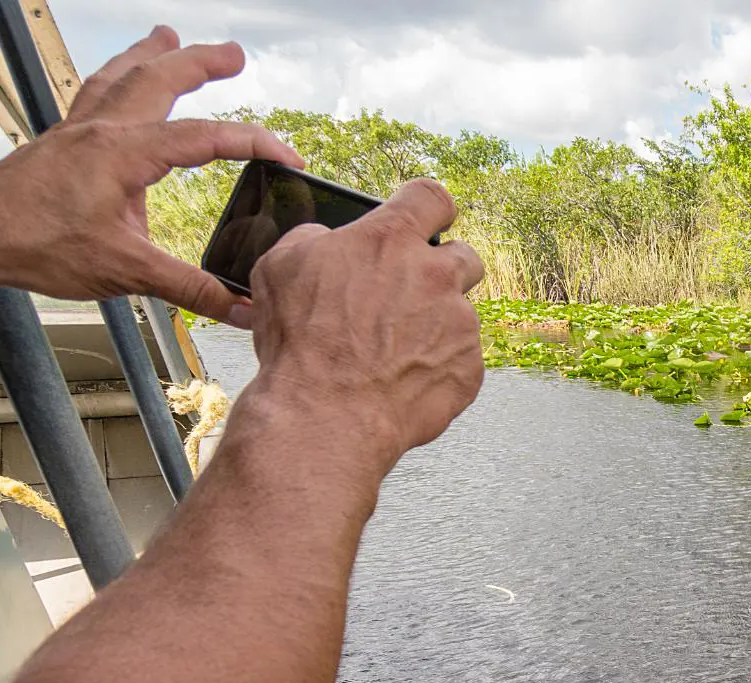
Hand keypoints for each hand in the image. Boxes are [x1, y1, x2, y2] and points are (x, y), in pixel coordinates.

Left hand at [0, 26, 301, 324]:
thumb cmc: (38, 244)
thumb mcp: (125, 271)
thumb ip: (189, 289)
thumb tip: (240, 308)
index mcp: (125, 153)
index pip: (205, 137)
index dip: (254, 143)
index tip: (288, 156)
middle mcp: (103, 130)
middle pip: (160, 78)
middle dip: (202, 62)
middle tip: (234, 54)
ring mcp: (79, 128)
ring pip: (122, 74)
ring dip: (152, 54)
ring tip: (171, 38)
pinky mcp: (62, 138)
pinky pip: (95, 90)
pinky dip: (115, 75)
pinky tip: (118, 79)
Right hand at [239, 179, 485, 471]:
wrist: (325, 416)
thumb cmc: (300, 344)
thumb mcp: (281, 268)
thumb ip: (315, 239)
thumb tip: (329, 239)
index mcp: (390, 241)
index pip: (431, 198)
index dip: (428, 208)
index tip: (425, 220)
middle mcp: (435, 275)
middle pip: (464, 255)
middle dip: (443, 270)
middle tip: (412, 294)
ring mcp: (459, 324)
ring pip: (461, 314)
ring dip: (436, 325)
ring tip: (393, 352)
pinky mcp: (469, 369)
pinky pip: (461, 361)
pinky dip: (438, 368)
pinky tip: (402, 381)